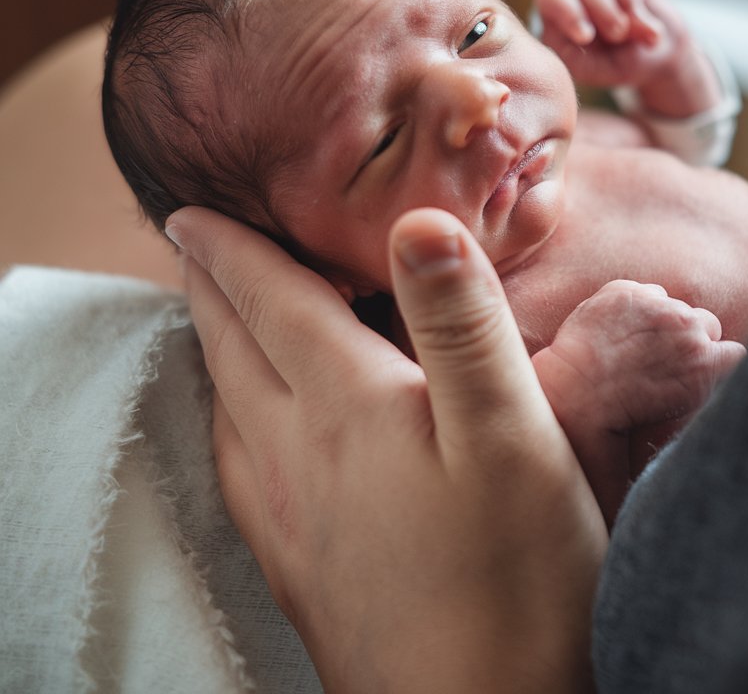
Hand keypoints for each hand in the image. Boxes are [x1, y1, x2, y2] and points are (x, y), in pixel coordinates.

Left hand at [165, 206, 606, 693]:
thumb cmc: (514, 577)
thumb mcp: (511, 432)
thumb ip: (463, 323)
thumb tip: (417, 219)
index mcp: (346, 406)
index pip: (271, 304)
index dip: (233, 250)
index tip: (194, 213)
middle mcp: (298, 455)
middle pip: (235, 351)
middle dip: (210, 290)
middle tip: (190, 247)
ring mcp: (290, 517)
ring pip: (228, 409)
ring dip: (215, 351)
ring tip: (213, 323)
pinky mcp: (301, 567)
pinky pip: (237, 469)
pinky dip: (228, 422)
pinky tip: (243, 436)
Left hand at [533, 0, 720, 116]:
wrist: (651, 60)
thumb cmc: (611, 66)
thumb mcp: (589, 69)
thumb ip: (572, 47)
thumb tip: (572, 24)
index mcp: (555, 18)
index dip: (568, 12)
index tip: (586, 37)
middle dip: (600, 7)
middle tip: (618, 35)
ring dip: (625, 9)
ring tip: (642, 37)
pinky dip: (638, 2)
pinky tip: (650, 28)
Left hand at [533, 281, 745, 524]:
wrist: (575, 394)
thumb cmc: (622, 420)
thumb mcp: (679, 419)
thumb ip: (705, 395)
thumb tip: (721, 395)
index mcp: (705, 365)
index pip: (735, 353)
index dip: (717, 362)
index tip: (702, 369)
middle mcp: (686, 328)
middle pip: (708, 324)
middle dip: (693, 338)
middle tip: (668, 357)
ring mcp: (655, 305)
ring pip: (676, 306)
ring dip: (664, 320)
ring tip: (640, 344)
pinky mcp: (626, 292)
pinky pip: (646, 292)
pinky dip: (637, 306)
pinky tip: (621, 329)